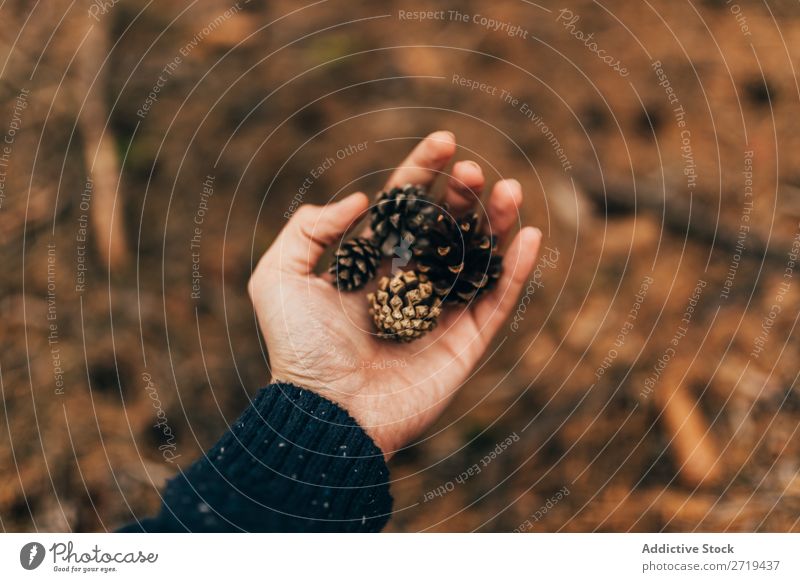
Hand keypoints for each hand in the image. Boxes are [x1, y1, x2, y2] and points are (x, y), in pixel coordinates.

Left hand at [248, 131, 541, 456]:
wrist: (326, 415)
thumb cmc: (298, 349)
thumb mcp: (277, 278)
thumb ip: (308, 229)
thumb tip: (363, 199)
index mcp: (369, 265)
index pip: (403, 209)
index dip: (423, 173)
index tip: (444, 141)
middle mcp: (407, 284)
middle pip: (445, 227)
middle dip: (461, 194)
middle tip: (472, 170)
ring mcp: (438, 314)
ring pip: (477, 258)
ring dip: (496, 223)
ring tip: (508, 190)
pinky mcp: (463, 345)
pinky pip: (496, 302)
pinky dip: (516, 271)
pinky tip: (528, 237)